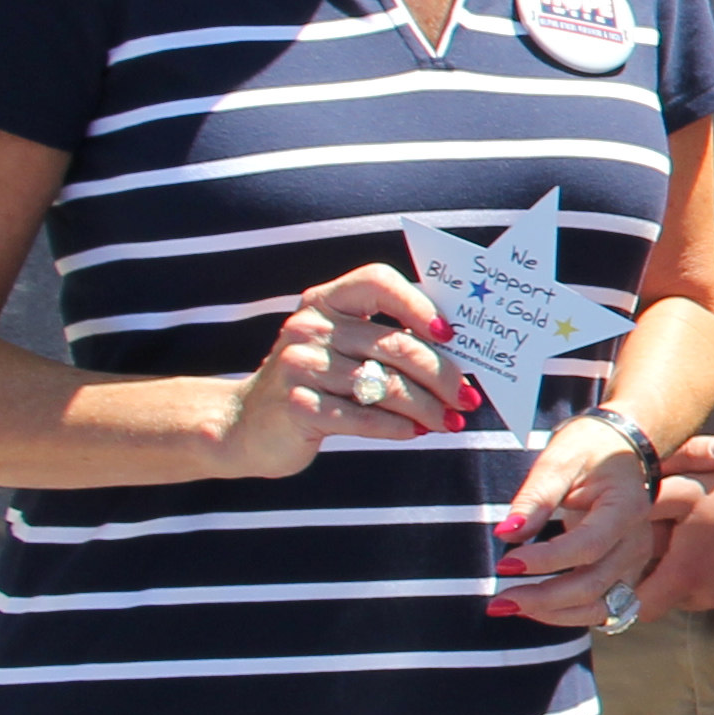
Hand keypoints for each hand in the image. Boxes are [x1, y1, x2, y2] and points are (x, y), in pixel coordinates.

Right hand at [215, 264, 465, 476]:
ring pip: (386, 385)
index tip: (452, 335)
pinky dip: (398, 427)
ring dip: (428, 407)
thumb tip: (462, 355)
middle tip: (468, 399)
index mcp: (326, 301)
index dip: (419, 305)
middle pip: (396, 345)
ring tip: (451, 421)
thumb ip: (389, 340)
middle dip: (443, 375)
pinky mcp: (297, 406)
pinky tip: (416, 432)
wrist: (246, 425)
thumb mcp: (343, 349)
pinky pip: (364, 417)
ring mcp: (300, 365)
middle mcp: (310, 327)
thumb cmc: (316, 383)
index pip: (378, 282)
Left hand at [489, 415, 656, 628]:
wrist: (622, 451)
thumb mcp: (559, 462)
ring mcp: (635, 562)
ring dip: (553, 614)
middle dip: (542, 599)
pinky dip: (566, 614)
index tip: (504, 565)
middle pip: (593, 585)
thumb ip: (534, 498)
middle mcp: (636, 541)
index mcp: (625, 508)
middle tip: (495, 602)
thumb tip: (506, 534)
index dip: (546, 561)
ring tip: (510, 606)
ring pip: (599, 607)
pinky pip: (600, 608)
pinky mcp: (624, 575)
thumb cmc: (588, 450)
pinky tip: (533, 606)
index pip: (588, 546)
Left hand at [637, 433, 713, 623]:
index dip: (639, 591)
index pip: (641, 608)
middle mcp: (712, 596)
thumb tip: (609, 518)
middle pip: (681, 602)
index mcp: (685, 574)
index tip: (649, 572)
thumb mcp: (684, 487)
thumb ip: (646, 506)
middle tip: (695, 546)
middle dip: (681, 580)